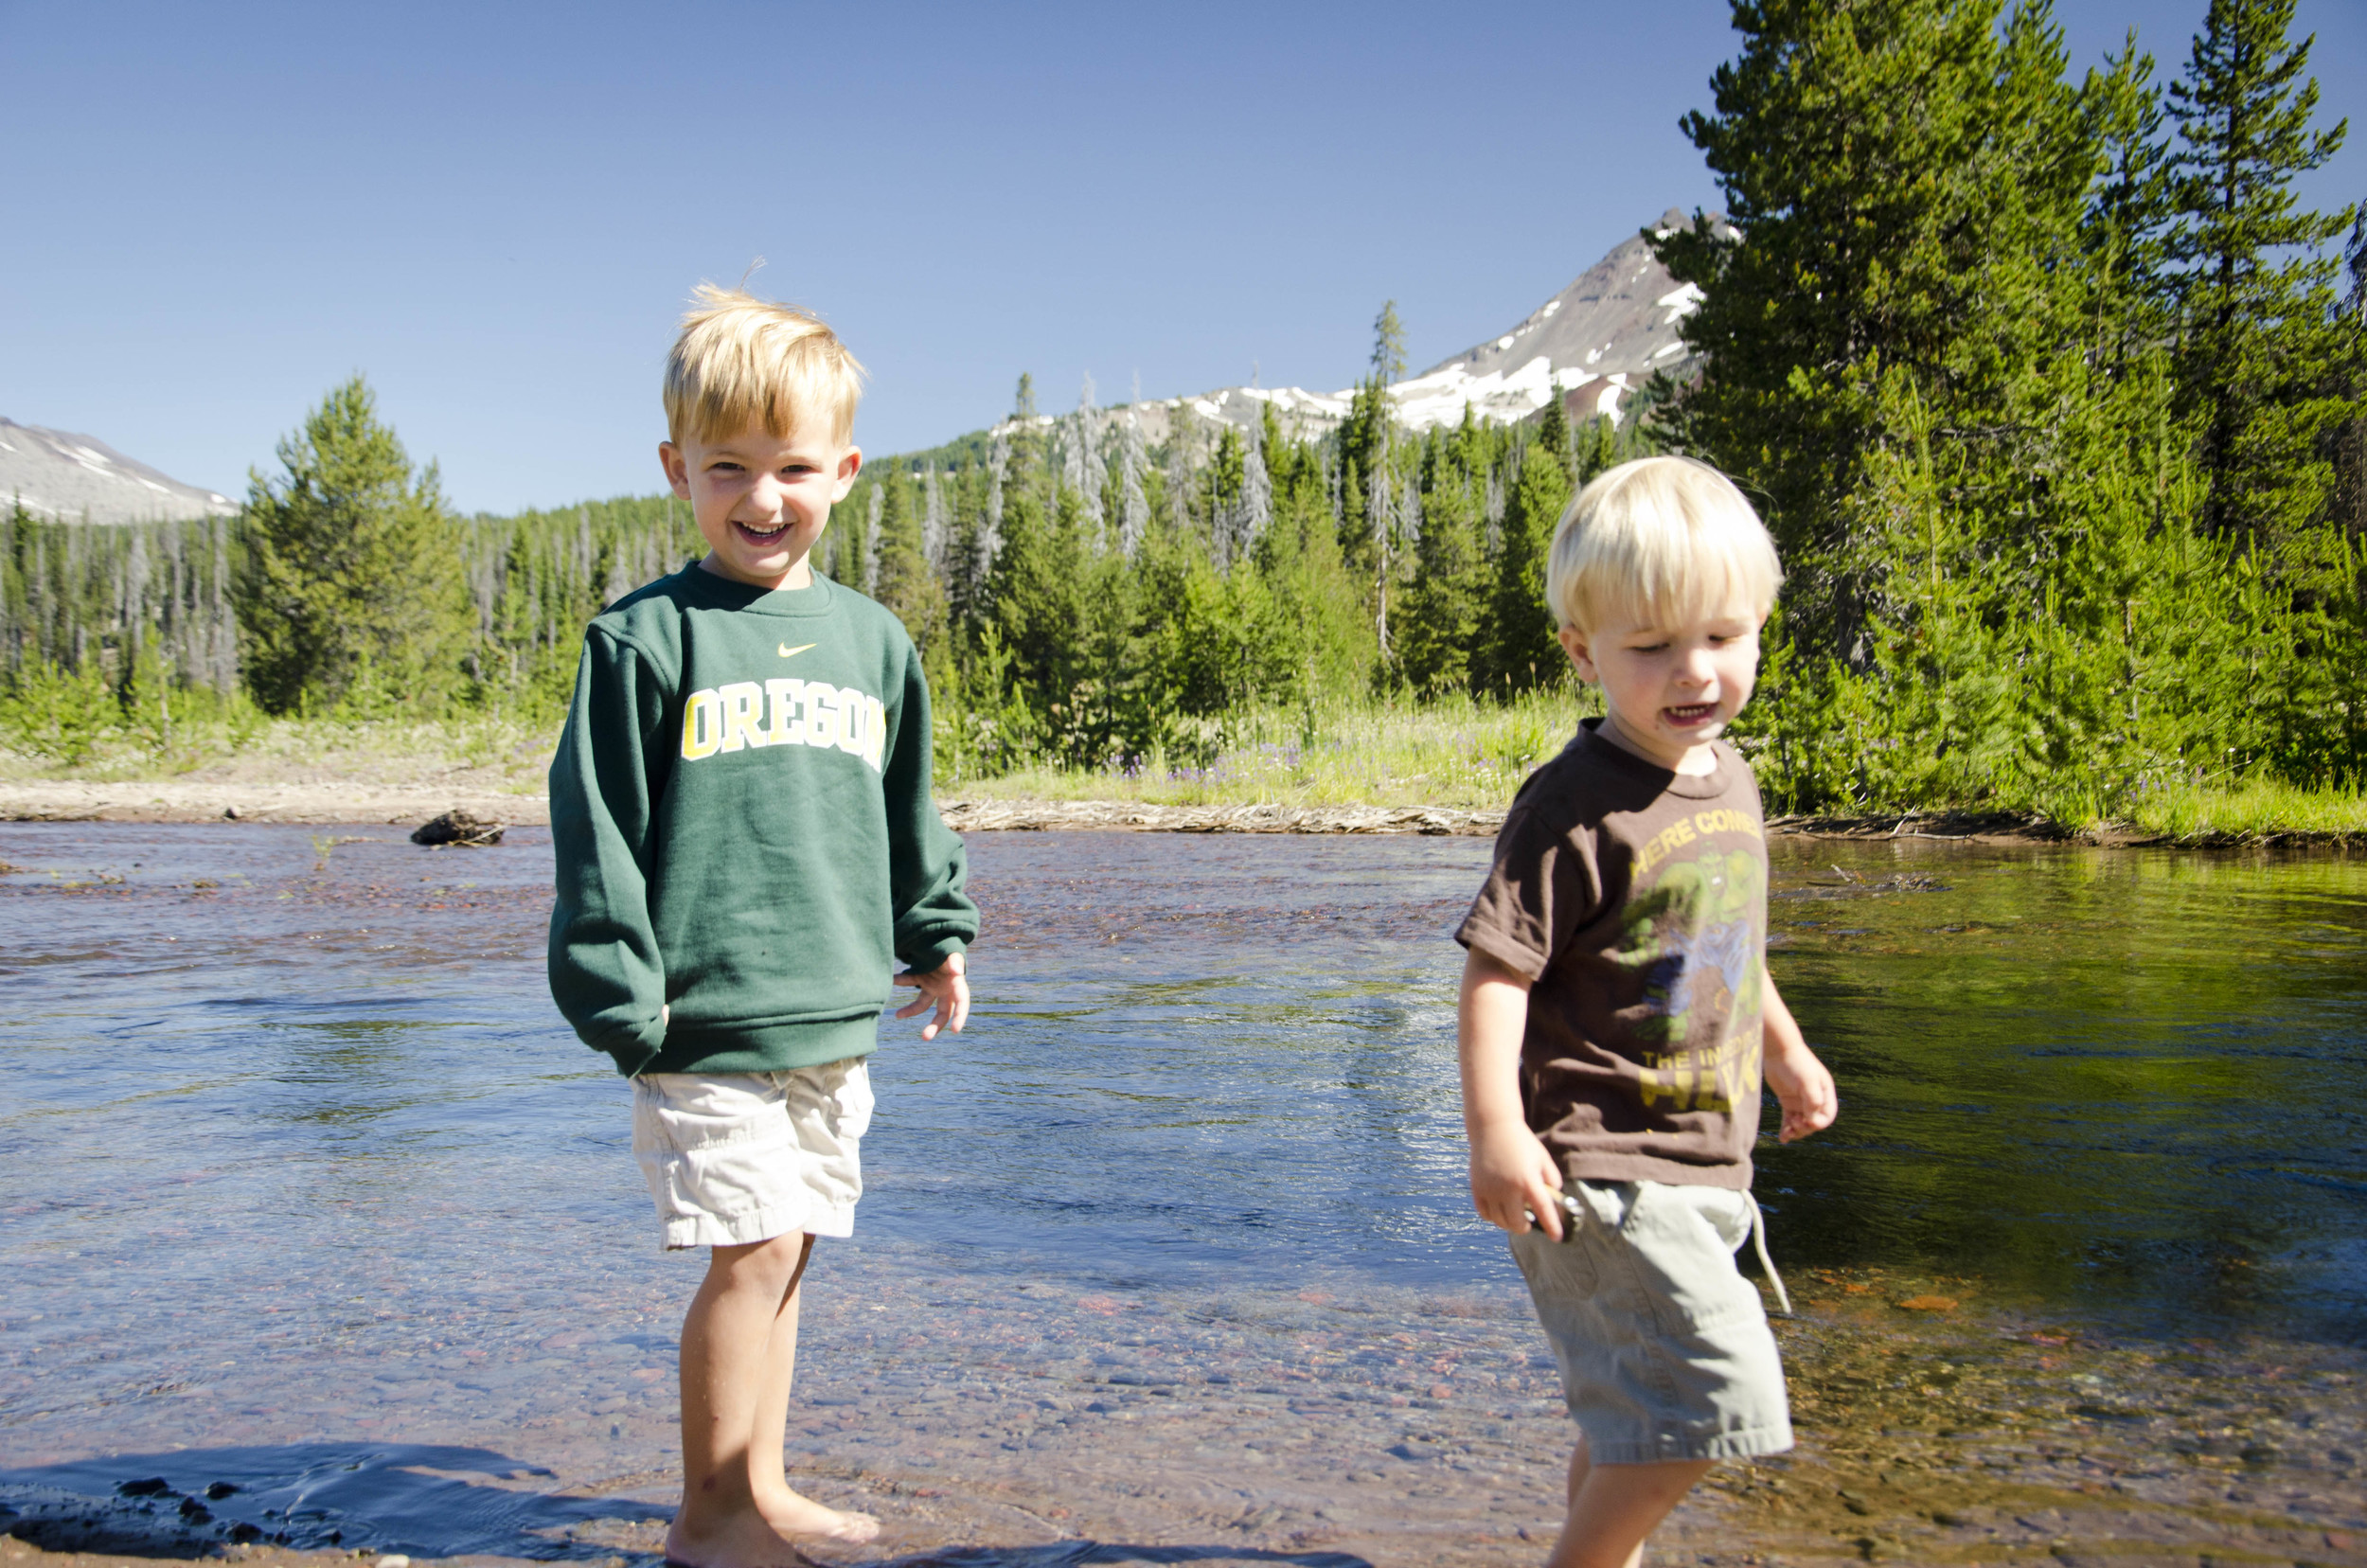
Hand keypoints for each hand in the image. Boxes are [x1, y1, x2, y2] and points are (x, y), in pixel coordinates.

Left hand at [893, 951, 968, 1039]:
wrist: (939, 938)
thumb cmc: (950, 947)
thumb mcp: (953, 953)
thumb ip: (955, 961)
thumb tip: (957, 971)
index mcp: (957, 985)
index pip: (961, 1004)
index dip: (960, 1017)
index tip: (955, 1030)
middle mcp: (945, 990)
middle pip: (942, 1014)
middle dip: (935, 1026)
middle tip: (925, 1038)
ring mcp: (932, 986)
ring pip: (922, 1005)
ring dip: (910, 1010)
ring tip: (897, 1015)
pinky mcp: (921, 980)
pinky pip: (910, 983)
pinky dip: (900, 980)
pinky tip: (892, 978)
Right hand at [1469, 1119, 1568, 1238]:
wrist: (1493, 1127)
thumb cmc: (1522, 1143)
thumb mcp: (1542, 1158)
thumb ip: (1552, 1180)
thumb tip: (1552, 1200)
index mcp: (1528, 1180)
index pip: (1543, 1211)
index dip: (1552, 1226)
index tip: (1557, 1237)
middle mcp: (1508, 1187)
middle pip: (1517, 1223)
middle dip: (1525, 1227)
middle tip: (1528, 1224)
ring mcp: (1490, 1189)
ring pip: (1500, 1221)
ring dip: (1509, 1224)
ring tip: (1514, 1218)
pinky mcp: (1477, 1188)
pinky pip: (1485, 1214)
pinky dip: (1493, 1217)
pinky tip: (1499, 1211)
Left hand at [1764, 1035, 1836, 1141]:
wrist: (1778, 1051)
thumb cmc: (1795, 1063)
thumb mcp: (1807, 1081)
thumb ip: (1812, 1100)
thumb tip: (1812, 1121)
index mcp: (1825, 1093)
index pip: (1827, 1116)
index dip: (1818, 1123)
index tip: (1806, 1123)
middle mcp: (1815, 1098)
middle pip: (1813, 1122)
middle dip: (1805, 1128)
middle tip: (1793, 1126)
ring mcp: (1801, 1101)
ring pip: (1801, 1123)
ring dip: (1795, 1131)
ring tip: (1786, 1135)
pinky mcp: (1788, 1101)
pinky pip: (1789, 1119)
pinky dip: (1786, 1128)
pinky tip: (1782, 1138)